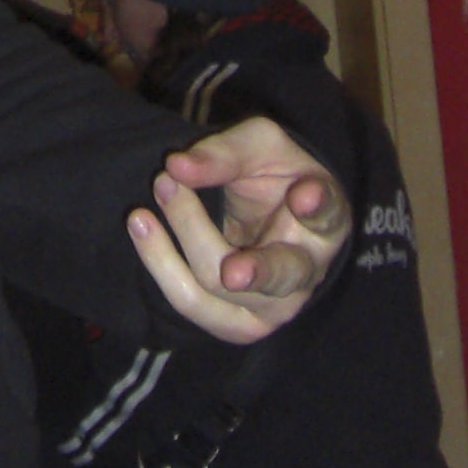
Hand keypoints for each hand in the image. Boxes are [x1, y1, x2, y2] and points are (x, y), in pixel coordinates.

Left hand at [126, 115, 349, 343]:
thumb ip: (224, 153)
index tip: (303, 194)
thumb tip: (176, 166)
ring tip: (141, 214)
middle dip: (254, 270)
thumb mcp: (257, 146)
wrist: (270, 212)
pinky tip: (143, 228)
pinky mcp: (237, 322)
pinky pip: (192, 303)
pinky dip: (161, 266)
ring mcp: (274, 305)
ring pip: (221, 291)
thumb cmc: (273, 174)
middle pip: (278, 273)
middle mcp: (306, 270)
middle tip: (231, 269)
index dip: (316, 205)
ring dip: (175, 254)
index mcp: (325, 221)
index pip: (327, 215)